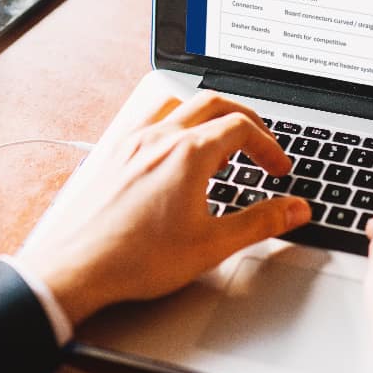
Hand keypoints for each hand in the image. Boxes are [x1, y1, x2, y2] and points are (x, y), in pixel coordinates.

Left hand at [13, 91, 310, 326]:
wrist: (77, 269)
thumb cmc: (138, 259)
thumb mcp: (212, 245)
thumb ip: (261, 222)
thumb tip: (295, 210)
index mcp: (187, 153)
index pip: (241, 127)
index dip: (269, 145)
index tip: (278, 170)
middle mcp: (160, 138)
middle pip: (214, 103)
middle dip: (246, 119)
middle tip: (262, 145)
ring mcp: (133, 143)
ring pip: (181, 105)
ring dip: (210, 116)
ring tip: (223, 145)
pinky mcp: (114, 154)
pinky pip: (152, 120)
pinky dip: (177, 125)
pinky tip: (177, 152)